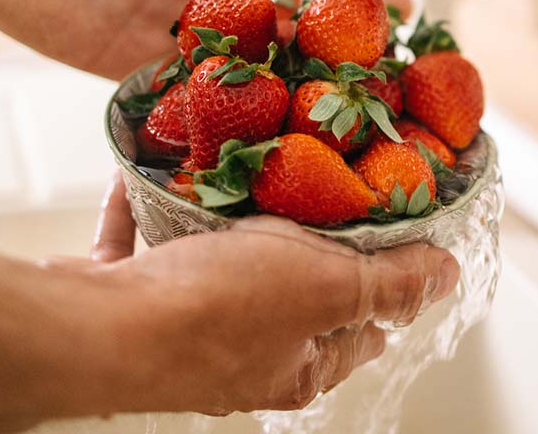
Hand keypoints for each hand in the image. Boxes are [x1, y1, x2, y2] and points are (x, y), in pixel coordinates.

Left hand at [0, 0, 410, 79]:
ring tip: (339, 111)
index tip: (401, 8)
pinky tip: (265, 129)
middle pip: (280, 25)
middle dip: (330, 49)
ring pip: (242, 64)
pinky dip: (224, 108)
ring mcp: (166, 28)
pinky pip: (187, 90)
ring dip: (286, 86)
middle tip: (383, 77)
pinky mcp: (125, 63)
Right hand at [83, 174, 459, 414]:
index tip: (391, 235)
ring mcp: (181, 332)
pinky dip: (152, 212)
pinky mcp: (130, 302)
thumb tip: (445, 277)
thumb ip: (389, 283)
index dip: (385, 283)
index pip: (364, 328)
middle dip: (299, 242)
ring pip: (214, 267)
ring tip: (239, 172)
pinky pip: (147, 248)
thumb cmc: (213, 311)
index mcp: (297, 365)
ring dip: (224, 222)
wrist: (92, 327)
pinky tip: (156, 175)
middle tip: (313, 186)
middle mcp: (241, 358)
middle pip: (289, 295)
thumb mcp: (327, 286)